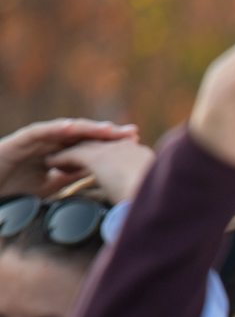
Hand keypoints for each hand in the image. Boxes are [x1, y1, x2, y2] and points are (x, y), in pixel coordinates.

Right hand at [0, 119, 137, 195]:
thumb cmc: (15, 188)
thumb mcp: (51, 185)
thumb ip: (71, 177)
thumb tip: (99, 178)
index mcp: (61, 153)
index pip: (91, 146)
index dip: (113, 146)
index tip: (137, 147)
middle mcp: (52, 143)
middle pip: (84, 135)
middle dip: (108, 133)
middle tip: (133, 133)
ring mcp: (37, 140)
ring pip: (66, 130)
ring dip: (88, 128)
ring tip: (109, 129)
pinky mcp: (21, 140)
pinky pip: (41, 132)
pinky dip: (57, 128)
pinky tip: (74, 128)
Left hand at [48, 138, 156, 204]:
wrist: (160, 203)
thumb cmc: (159, 208)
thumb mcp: (153, 197)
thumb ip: (143, 194)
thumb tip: (138, 205)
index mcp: (145, 159)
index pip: (121, 152)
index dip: (107, 157)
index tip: (98, 166)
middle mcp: (129, 149)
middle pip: (102, 145)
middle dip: (87, 151)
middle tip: (73, 160)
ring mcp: (113, 151)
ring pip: (85, 148)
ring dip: (70, 154)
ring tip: (58, 162)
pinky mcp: (97, 158)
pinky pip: (73, 154)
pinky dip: (61, 158)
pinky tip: (50, 163)